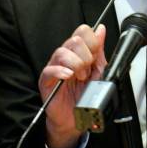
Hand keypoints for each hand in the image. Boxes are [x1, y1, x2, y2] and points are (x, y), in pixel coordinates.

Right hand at [38, 24, 106, 147]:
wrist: (77, 117)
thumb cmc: (85, 94)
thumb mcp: (98, 70)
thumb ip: (99, 50)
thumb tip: (101, 29)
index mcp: (78, 51)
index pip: (82, 31)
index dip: (92, 41)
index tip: (96, 56)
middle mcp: (65, 56)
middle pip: (74, 40)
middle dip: (86, 56)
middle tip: (88, 71)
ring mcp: (54, 67)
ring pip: (62, 52)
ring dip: (76, 65)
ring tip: (80, 77)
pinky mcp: (46, 80)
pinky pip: (50, 70)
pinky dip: (61, 72)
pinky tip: (68, 76)